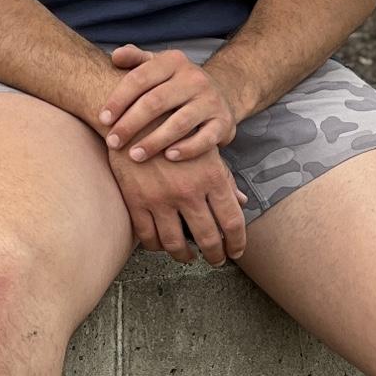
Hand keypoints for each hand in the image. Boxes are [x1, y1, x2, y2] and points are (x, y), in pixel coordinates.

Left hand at [98, 46, 238, 163]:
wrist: (218, 95)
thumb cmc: (174, 84)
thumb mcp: (156, 66)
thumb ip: (134, 59)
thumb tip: (115, 56)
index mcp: (173, 61)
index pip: (140, 78)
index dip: (118, 100)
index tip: (102, 120)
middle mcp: (194, 78)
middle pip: (155, 102)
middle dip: (130, 124)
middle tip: (112, 143)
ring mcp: (211, 100)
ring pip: (179, 123)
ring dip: (154, 141)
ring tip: (134, 155)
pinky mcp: (223, 122)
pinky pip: (205, 138)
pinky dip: (187, 149)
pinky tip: (168, 157)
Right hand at [108, 137, 247, 267]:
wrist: (135, 116)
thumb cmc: (175, 130)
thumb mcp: (206, 149)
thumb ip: (224, 177)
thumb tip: (240, 202)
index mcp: (211, 177)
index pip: (233, 222)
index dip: (238, 243)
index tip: (237, 251)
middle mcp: (188, 192)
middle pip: (208, 238)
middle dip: (216, 255)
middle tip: (216, 260)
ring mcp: (160, 198)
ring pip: (176, 244)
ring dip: (185, 256)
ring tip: (189, 257)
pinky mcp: (136, 201)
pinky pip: (148, 236)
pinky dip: (156, 246)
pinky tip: (162, 245)